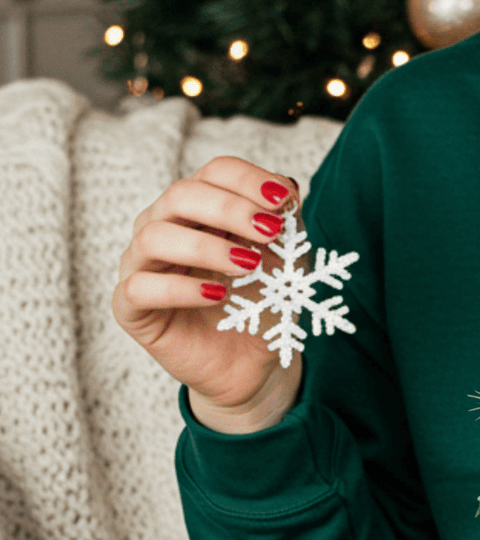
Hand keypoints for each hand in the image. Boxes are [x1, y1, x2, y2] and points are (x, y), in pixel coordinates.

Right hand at [113, 157, 302, 433]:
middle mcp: (164, 229)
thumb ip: (286, 226)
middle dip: (229, 208)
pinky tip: (216, 295)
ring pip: (154, 236)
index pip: (213, 173)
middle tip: (268, 230)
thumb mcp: (285, 264)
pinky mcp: (132, 308)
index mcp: (200, 210)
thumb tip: (288, 185)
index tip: (285, 201)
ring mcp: (142, 266)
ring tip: (249, 266)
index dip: (247, 180)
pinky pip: (140, 288)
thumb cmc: (262, 306)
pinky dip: (180, 289)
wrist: (252, 365)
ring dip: (206, 246)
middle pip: (180, 195)